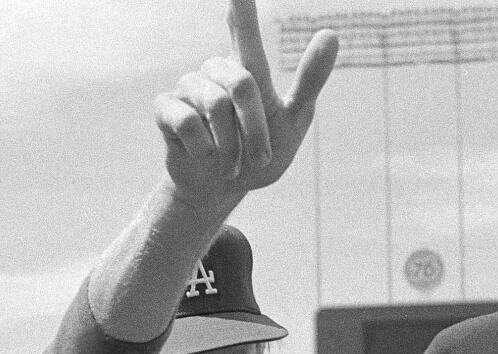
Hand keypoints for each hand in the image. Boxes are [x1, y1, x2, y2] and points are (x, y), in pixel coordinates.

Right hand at [154, 0, 337, 208]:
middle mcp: (215, 72)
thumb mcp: (293, 121)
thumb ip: (310, 80)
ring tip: (231, 165)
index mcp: (247, 71)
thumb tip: (331, 32)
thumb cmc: (260, 154)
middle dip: (255, 129)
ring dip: (230, 145)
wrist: (221, 191)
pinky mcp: (165, 108)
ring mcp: (188, 87)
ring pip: (215, 105)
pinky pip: (186, 121)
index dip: (241, 11)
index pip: (244, 32)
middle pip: (241, 83)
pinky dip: (203, 147)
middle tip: (260, 160)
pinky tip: (204, 156)